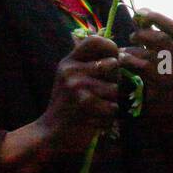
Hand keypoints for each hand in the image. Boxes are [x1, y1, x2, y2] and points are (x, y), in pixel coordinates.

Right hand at [35, 34, 120, 155]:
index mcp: (68, 62)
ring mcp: (77, 87)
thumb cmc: (67, 103)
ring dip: (111, 101)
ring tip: (95, 108)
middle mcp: (71, 71)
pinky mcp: (86, 105)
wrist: (51, 132)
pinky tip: (94, 119)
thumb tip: (120, 54)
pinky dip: (108, 117)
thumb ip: (89, 64)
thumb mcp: (70, 77)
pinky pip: (113, 107)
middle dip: (114, 80)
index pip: (94, 41)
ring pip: (115, 88)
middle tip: (101, 92)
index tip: (114, 58)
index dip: (110, 46)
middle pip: (113, 64)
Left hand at [119, 8, 172, 130]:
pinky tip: (122, 62)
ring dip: (130, 50)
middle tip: (132, 36)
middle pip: (160, 38)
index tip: (140, 12)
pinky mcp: (160, 88)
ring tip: (124, 52)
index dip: (156, 17)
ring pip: (146, 54)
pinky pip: (139, 69)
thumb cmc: (167, 78)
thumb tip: (140, 17)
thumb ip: (158, 39)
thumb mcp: (170, 58)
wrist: (171, 110)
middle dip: (141, 34)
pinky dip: (128, 62)